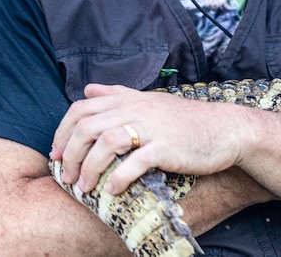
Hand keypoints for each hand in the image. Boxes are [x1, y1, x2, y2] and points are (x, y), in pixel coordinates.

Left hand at [50, 83, 244, 194]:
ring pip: (106, 141)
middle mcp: (138, 108)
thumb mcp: (150, 100)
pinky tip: (112, 191)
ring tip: (84, 187)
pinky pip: (135, 162)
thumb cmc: (186, 120)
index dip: (62, 130)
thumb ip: (117, 94)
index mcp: (131, 98)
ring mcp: (152, 126)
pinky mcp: (167, 146)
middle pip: (88, 125)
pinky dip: (118, 178)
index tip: (56, 153)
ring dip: (88, 168)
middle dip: (69, 153)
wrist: (225, 128)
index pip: (82, 107)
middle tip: (65, 176)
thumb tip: (88, 89)